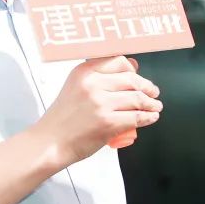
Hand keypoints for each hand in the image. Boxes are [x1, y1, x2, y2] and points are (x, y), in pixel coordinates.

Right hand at [35, 55, 161, 167]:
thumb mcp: (75, 87)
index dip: (133, 69)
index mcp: (84, 71)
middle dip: (147, 87)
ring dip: (151, 103)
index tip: (139, 75)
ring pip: (137, 98)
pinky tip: (151, 117)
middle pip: (131, 79)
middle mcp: (93, 84)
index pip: (118, 61)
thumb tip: (131, 67)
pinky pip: (136, 117)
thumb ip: (98, 76)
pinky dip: (148, 117)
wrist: (50, 142)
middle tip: (153, 92)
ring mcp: (101, 103)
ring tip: (155, 106)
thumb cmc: (62, 118)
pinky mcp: (108, 123)